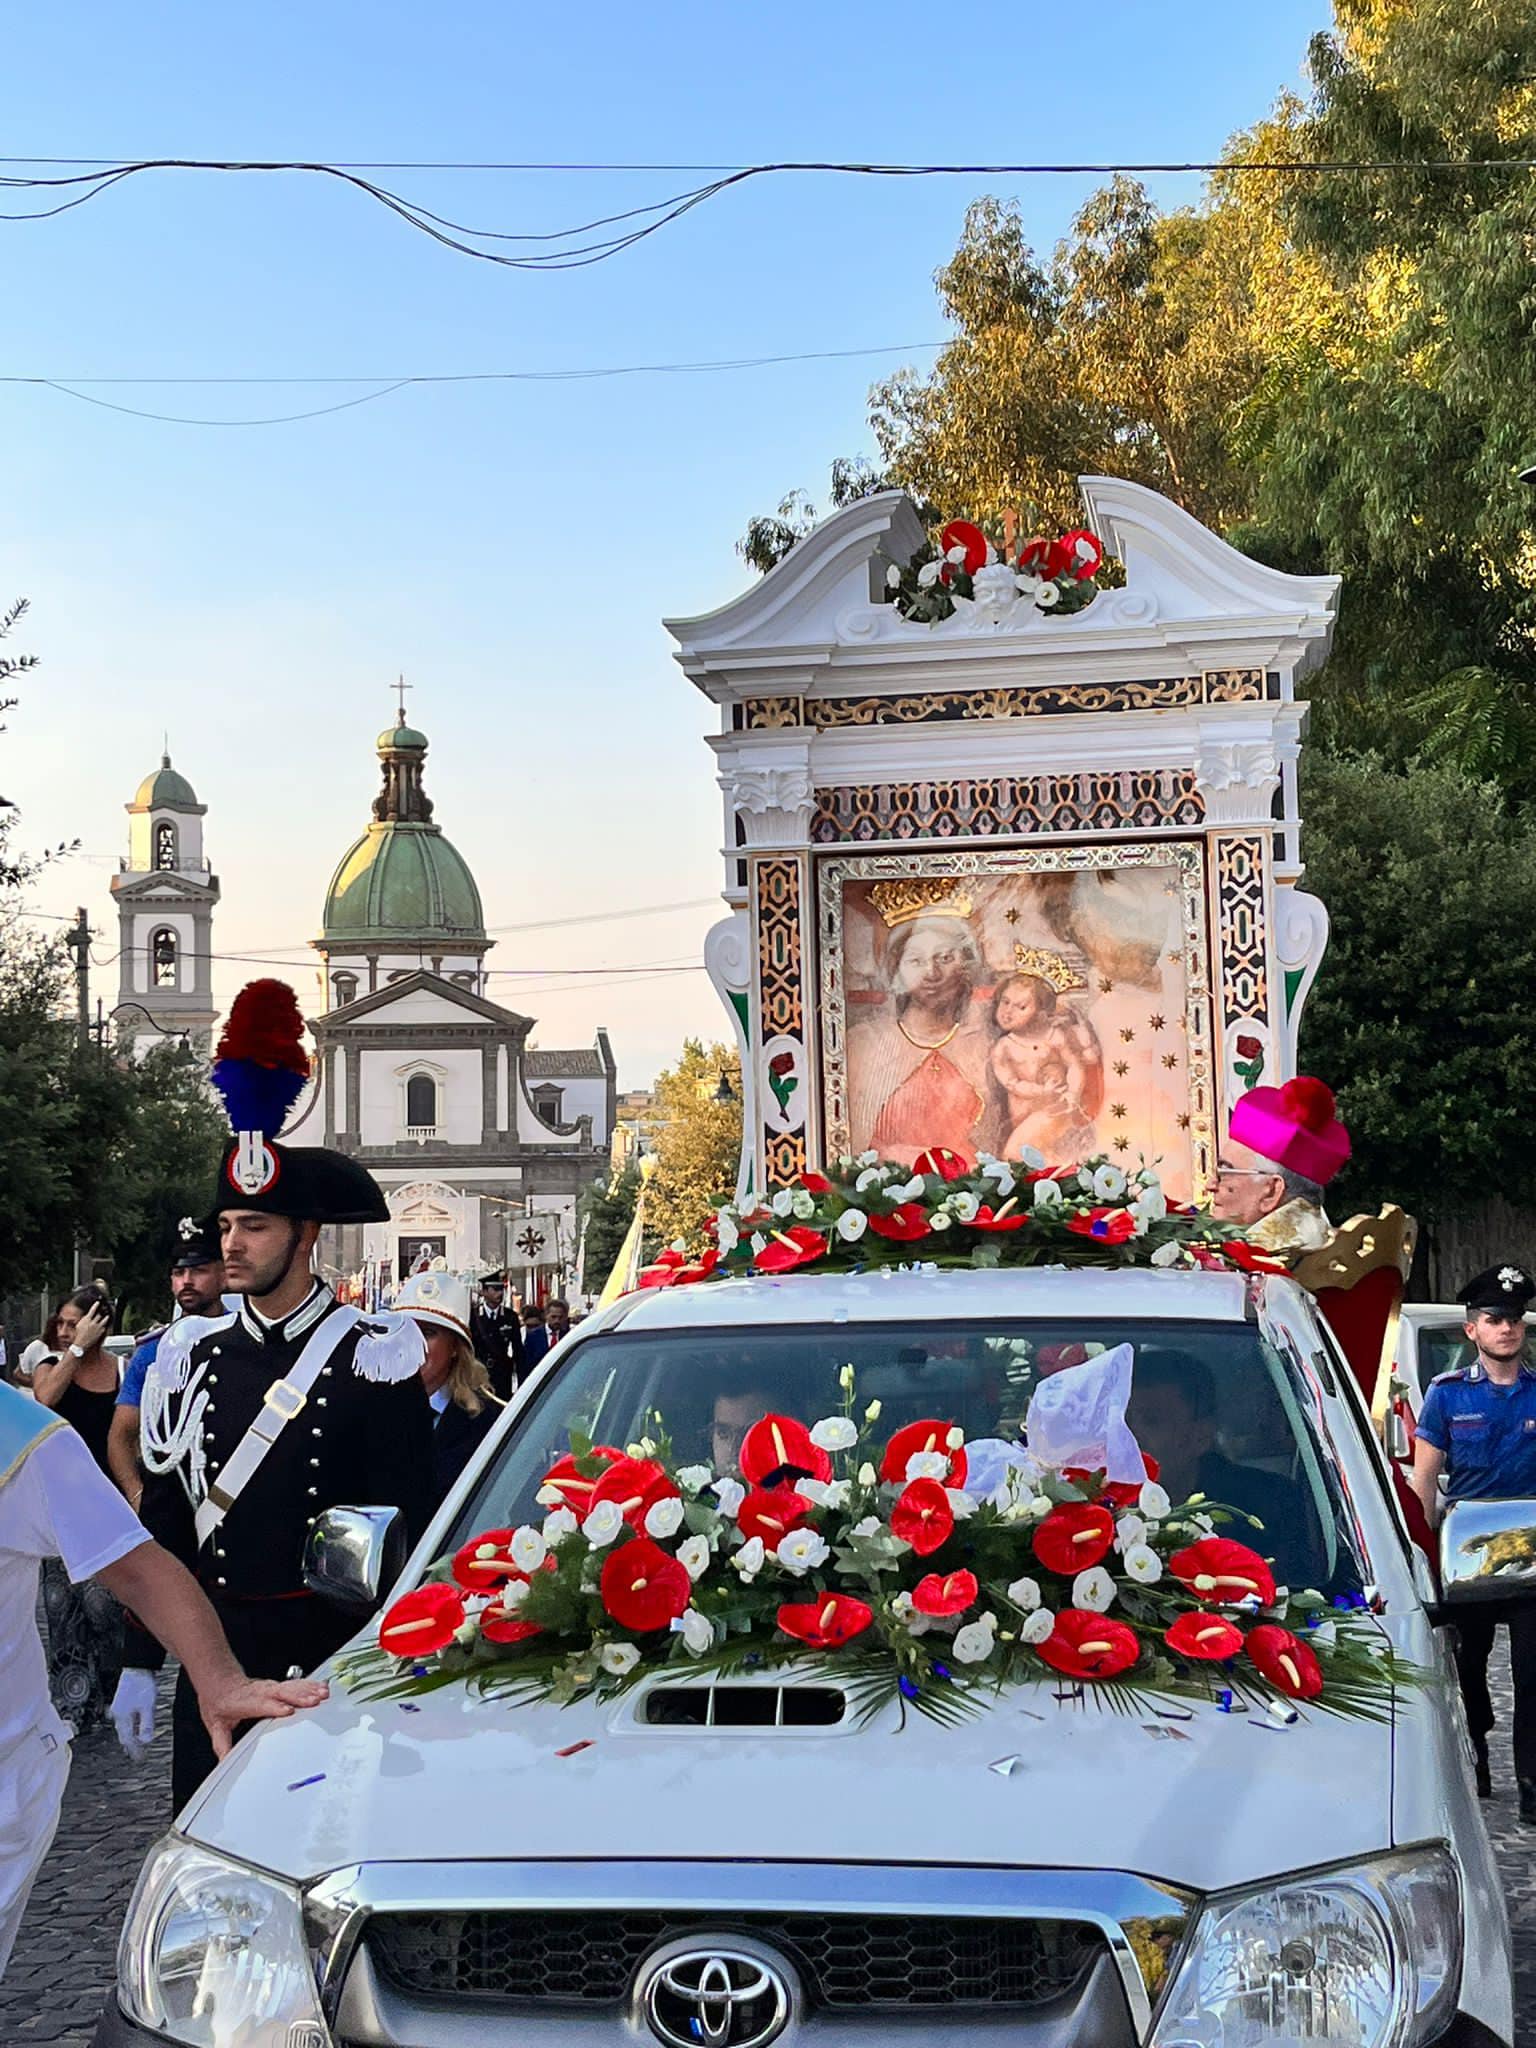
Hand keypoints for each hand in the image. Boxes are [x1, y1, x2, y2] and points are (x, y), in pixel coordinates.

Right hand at [72, 1301, 110, 1353]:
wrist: (81, 1344)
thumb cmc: (78, 1335)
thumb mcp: (79, 1325)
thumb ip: (84, 1319)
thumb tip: (88, 1316)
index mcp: (87, 1320)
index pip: (92, 1310)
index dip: (96, 1305)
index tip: (98, 1302)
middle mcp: (93, 1322)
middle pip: (99, 1314)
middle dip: (100, 1313)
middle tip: (103, 1311)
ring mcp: (98, 1327)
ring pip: (104, 1320)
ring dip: (106, 1317)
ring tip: (107, 1316)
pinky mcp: (101, 1332)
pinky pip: (104, 1327)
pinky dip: (103, 1326)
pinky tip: (103, 1326)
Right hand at [110, 1668, 157, 1759]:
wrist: (136, 1667)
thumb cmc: (142, 1684)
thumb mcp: (148, 1706)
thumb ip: (146, 1724)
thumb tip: (146, 1741)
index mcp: (123, 1717)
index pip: (128, 1740)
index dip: (135, 1751)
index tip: (140, 1759)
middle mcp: (117, 1714)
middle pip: (124, 1736)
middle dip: (131, 1747)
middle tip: (137, 1756)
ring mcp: (118, 1708)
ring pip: (122, 1728)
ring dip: (129, 1738)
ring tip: (135, 1746)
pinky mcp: (121, 1702)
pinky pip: (123, 1721)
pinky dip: (128, 1728)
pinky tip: (132, 1727)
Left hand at [197, 1674, 328, 1757]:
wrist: (218, 1680)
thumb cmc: (218, 1701)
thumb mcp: (215, 1725)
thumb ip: (222, 1744)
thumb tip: (225, 1763)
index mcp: (244, 1702)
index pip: (261, 1704)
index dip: (274, 1707)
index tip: (288, 1711)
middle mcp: (259, 1692)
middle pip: (281, 1693)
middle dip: (299, 1697)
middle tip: (314, 1701)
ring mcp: (270, 1688)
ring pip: (291, 1687)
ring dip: (308, 1690)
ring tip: (323, 1693)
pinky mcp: (277, 1686)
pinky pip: (296, 1684)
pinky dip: (310, 1685)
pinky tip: (321, 1686)